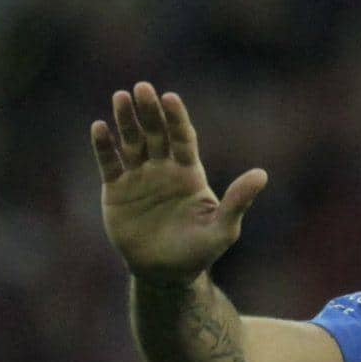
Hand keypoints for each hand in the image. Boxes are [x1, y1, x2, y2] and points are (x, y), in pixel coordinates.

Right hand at [91, 82, 267, 284]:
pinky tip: (98, 127)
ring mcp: (138, 177)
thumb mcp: (222, 229)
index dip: (176, 118)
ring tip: (120, 97)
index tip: (170, 98)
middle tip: (142, 88)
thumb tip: (262, 175)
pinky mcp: (117, 191)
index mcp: (188, 171)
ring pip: (131, 142)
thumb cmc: (198, 251)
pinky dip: (103, 146)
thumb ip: (238, 201)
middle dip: (150, 111)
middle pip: (155, 133)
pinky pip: (109, 164)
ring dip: (125, 120)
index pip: (182, 137)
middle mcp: (163, 168)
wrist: (164, 273)